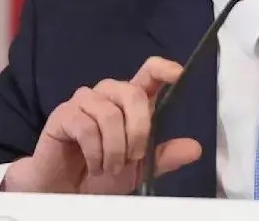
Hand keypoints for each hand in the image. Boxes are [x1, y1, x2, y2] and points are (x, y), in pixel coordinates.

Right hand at [2, 56, 201, 194]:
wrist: (66, 191)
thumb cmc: (103, 172)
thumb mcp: (141, 168)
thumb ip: (164, 156)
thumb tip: (195, 148)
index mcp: (131, 101)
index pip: (149, 72)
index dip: (164, 68)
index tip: (179, 74)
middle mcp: (109, 93)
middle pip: (133, 93)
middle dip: (139, 130)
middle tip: (133, 157)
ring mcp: (85, 101)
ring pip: (110, 114)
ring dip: (115, 148)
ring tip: (109, 167)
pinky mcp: (63, 114)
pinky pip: (87, 127)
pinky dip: (96, 152)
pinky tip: (94, 164)